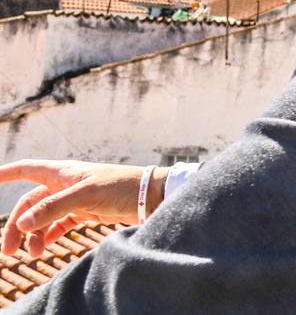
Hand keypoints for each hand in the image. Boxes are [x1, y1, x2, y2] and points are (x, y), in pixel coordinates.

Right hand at [0, 159, 166, 256]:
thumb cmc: (122, 187)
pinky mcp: (86, 211)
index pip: (27, 169)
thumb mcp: (86, 195)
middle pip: (30, 204)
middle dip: (17, 226)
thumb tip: (22, 222)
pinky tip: (45, 247)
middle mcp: (66, 184)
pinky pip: (59, 224)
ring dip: (34, 235)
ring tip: (34, 255)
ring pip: (43, 217)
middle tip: (9, 252)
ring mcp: (75, 198)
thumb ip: (53, 207)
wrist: (152, 196)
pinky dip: (50, 235)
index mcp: (63, 173)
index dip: (6, 173)